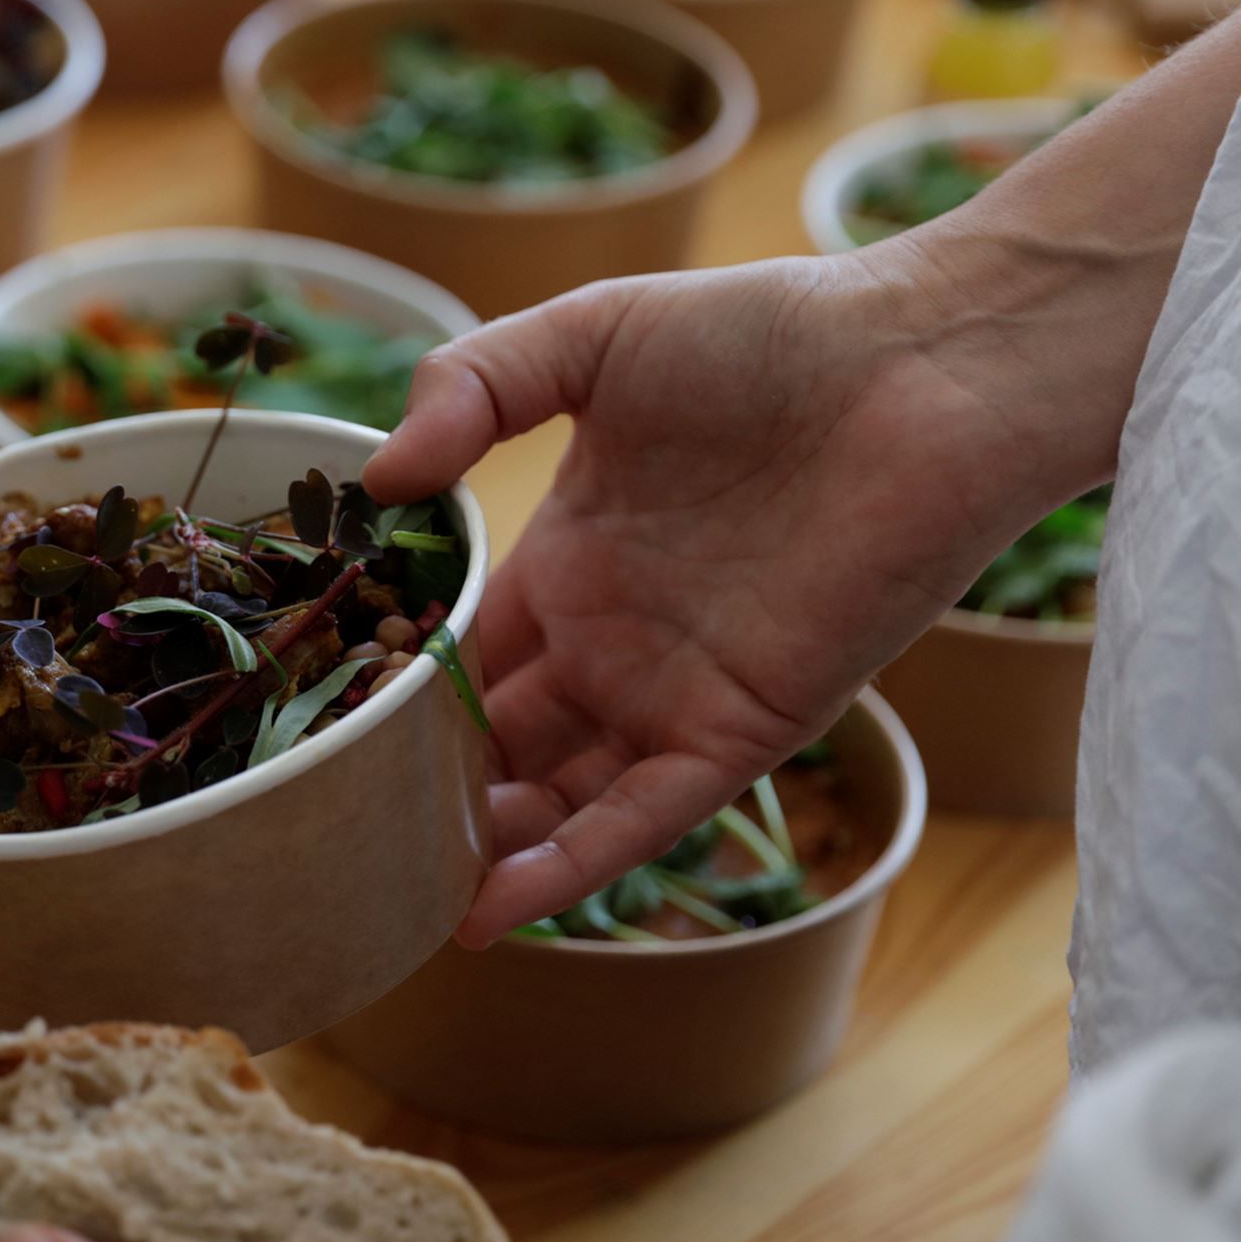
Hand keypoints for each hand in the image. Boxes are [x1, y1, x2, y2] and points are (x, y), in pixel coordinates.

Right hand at [365, 249, 1097, 944]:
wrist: (924, 369)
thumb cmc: (768, 333)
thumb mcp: (588, 336)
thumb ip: (471, 387)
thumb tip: (380, 479)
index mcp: (571, 556)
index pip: (463, 646)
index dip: (395, 683)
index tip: (316, 720)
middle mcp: (613, 638)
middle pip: (497, 737)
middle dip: (426, 781)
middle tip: (337, 821)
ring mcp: (673, 690)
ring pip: (557, 796)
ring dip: (481, 842)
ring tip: (387, 881)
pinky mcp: (742, 728)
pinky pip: (643, 818)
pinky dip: (570, 868)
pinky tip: (489, 908)